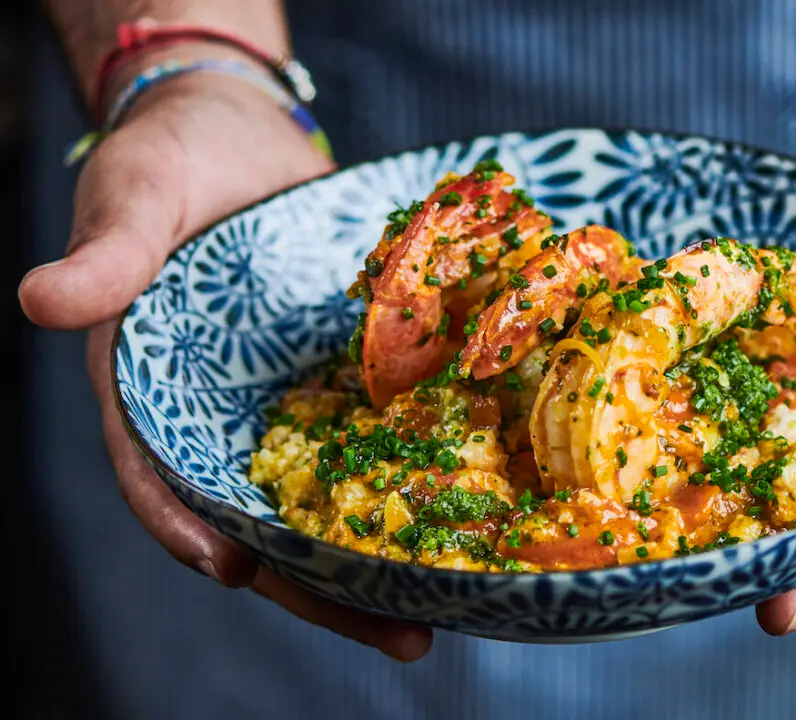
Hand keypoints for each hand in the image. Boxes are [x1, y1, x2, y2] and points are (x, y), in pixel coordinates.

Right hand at [19, 65, 431, 661]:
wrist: (240, 128)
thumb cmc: (170, 158)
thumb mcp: (134, 196)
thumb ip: (104, 253)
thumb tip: (36, 302)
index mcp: (152, 389)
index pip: (159, 475)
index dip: (188, 528)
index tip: (235, 570)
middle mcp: (220, 411)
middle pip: (261, 516)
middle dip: (319, 584)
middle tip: (402, 637)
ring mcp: (283, 399)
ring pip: (324, 493)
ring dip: (376, 553)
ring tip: (450, 607)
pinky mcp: (337, 374)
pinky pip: (369, 436)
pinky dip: (405, 477)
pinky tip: (463, 516)